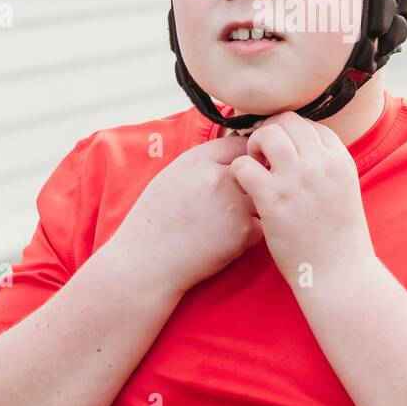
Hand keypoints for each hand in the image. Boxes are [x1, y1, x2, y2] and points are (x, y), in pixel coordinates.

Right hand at [109, 134, 262, 296]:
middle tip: (232, 199)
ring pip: (261, 197)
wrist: (146, 261)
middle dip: (249, 181)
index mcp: (198, 160)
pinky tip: (225, 239)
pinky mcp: (243, 232)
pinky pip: (259, 225)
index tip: (236, 170)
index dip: (240, 158)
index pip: (238, 144)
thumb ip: (203, 163)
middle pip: (254, 169)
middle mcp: (219, 177)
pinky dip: (248, 233)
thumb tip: (231, 156)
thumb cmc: (154, 220)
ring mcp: (234, 204)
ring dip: (251, 207)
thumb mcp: (171, 176)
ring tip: (224, 222)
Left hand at [229, 112, 375, 282]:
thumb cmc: (339, 238)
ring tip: (255, 165)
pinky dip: (239, 171)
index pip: (311, 125)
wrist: (339, 273)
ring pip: (266, 134)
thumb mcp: (344, 191)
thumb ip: (326, 167)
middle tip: (264, 154)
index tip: (285, 153)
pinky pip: (244, 165)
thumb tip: (300, 150)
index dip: (293, 135)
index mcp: (340, 160)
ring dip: (254, 145)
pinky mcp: (273, 198)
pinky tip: (245, 186)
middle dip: (271, 132)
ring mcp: (296, 179)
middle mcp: (320, 163)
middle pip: (288, 121)